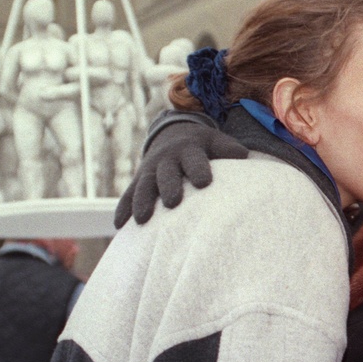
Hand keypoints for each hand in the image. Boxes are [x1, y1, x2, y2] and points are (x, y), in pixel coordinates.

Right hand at [115, 121, 247, 226]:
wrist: (172, 135)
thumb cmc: (201, 146)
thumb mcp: (215, 141)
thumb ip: (228, 149)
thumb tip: (243, 155)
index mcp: (188, 150)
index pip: (194, 159)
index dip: (198, 169)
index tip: (204, 182)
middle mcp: (167, 160)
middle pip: (166, 174)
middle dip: (169, 186)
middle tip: (173, 202)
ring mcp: (150, 171)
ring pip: (144, 186)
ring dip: (142, 202)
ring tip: (143, 219)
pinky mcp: (138, 181)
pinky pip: (128, 195)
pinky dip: (123, 209)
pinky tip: (119, 226)